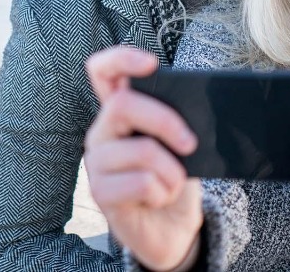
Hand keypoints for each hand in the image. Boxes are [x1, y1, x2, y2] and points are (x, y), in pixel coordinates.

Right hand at [84, 47, 202, 270]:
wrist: (172, 229)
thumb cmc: (173, 179)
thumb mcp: (181, 144)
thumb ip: (176, 124)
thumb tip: (192, 115)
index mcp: (118, 112)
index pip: (102, 71)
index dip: (121, 59)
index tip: (152, 64)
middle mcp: (101, 132)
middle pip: (122, 105)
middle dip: (166, 121)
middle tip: (190, 144)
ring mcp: (97, 162)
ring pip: (141, 149)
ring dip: (172, 172)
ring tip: (172, 184)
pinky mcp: (100, 192)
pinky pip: (142, 183)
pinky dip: (162, 193)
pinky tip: (157, 199)